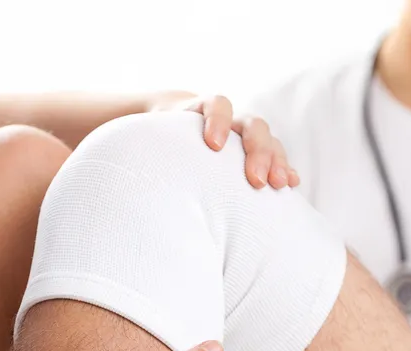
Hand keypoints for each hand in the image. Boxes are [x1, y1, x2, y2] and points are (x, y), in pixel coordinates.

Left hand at [149, 92, 299, 189]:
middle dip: (257, 151)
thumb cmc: (158, 139)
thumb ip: (145, 145)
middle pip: (251, 125)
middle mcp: (229, 119)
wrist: (173, 131)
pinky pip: (276, 157)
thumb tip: (119, 164)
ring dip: (276, 161)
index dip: (216, 121)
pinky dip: (284, 168)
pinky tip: (291, 185)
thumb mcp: (151, 138)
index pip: (215, 104)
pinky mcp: (256, 153)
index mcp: (202, 109)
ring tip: (279, 185)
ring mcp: (245, 135)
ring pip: (268, 140)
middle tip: (255, 180)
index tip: (212, 146)